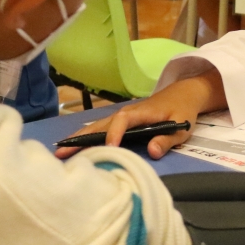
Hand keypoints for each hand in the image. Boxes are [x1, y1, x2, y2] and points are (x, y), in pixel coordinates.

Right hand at [54, 71, 225, 160]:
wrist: (184, 92)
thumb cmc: (182, 110)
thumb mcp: (181, 126)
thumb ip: (167, 139)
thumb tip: (152, 152)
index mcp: (142, 112)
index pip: (124, 120)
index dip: (114, 132)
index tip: (108, 147)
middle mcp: (128, 112)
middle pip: (101, 122)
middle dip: (83, 137)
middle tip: (62, 151)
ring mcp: (123, 115)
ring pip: (98, 125)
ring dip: (79, 137)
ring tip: (60, 151)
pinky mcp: (122, 120)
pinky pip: (101, 128)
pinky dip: (87, 136)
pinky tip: (73, 146)